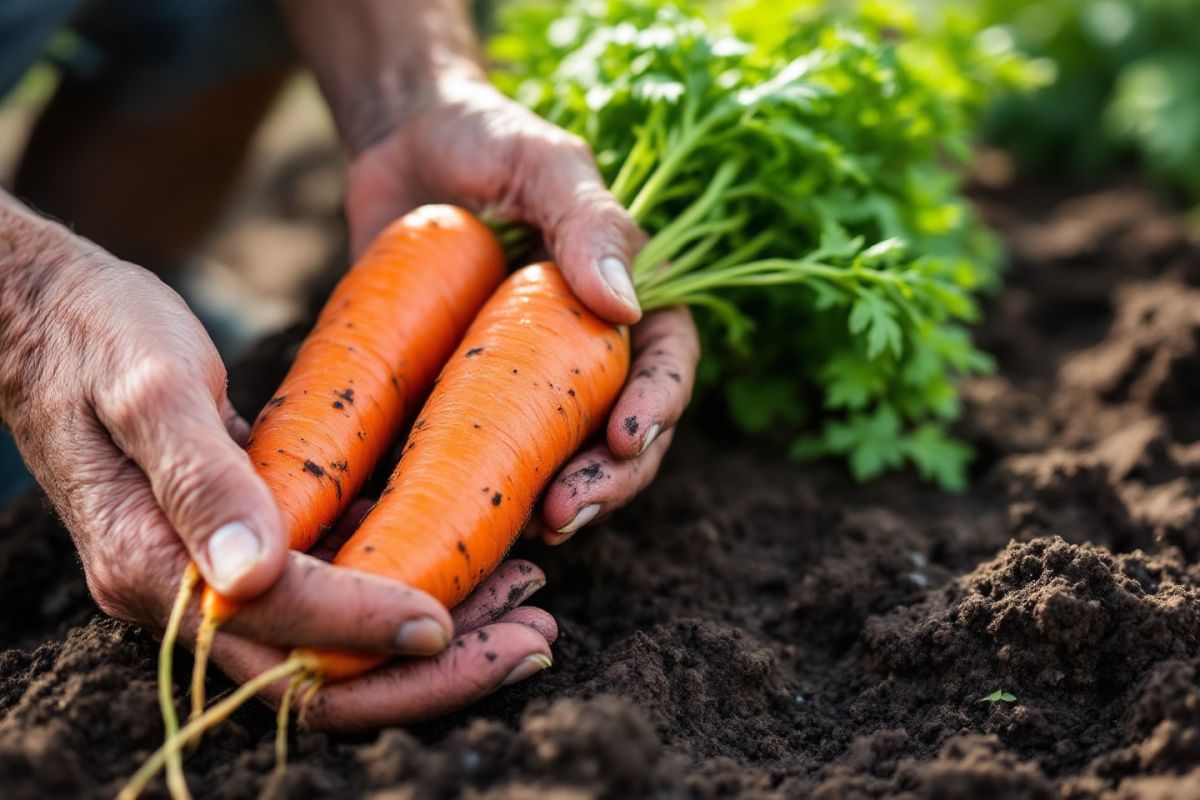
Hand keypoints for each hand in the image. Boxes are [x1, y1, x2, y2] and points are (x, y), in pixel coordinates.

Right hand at [0, 216, 552, 722]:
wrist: (52, 320)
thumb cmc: (97, 338)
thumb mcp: (150, 388)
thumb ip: (200, 481)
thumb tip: (251, 577)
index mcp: (157, 566)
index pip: (279, 630)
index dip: (367, 630)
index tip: (449, 619)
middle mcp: (190, 592)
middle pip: (320, 673)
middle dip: (431, 671)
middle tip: (532, 638)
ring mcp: (221, 576)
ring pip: (339, 644)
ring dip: (439, 634)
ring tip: (528, 605)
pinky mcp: (251, 546)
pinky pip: (338, 590)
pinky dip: (411, 581)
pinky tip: (477, 557)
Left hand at [343, 77, 699, 540]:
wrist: (399, 145)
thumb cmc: (486, 137)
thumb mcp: (545, 161)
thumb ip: (589, 222)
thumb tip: (627, 307)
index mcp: (627, 299)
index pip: (667, 365)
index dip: (657, 410)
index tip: (625, 439)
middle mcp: (585, 351)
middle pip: (622, 437)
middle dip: (608, 483)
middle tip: (568, 512)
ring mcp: (526, 381)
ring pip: (560, 462)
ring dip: (555, 504)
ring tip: (531, 529)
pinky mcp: (466, 398)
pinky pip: (484, 456)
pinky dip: (481, 495)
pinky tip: (463, 520)